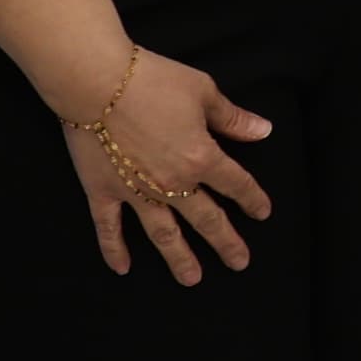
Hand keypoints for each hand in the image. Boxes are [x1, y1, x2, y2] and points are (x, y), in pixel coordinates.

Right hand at [54, 44, 272, 284]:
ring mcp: (136, 193)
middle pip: (206, 219)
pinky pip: (110, 228)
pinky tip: (124, 269)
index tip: (263, 213)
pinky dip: (115, 250)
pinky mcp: (103, 192)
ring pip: (164, 234)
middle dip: (225, 243)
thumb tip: (263, 131)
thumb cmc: (152, 80)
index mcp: (201, 158)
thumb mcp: (203, 92)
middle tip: (239, 263)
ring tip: (192, 279)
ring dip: (180, 259)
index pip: (236, 184)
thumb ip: (232, 118)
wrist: (96, 81)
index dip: (252, 199)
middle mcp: (173, 184)